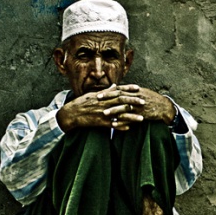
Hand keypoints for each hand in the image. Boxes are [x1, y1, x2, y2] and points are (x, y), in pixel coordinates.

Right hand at [56, 84, 170, 132]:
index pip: (118, 90)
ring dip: (131, 117)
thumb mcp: (93, 94)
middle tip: (144, 102)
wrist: (70, 113)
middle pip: (121, 101)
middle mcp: (104, 103)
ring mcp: (102, 113)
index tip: (138, 88)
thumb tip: (115, 86)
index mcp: (103, 96)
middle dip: (133, 101)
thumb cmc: (82, 103)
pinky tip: (129, 129)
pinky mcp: (99, 122)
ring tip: (142, 119)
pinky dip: (120, 127)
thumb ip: (106, 91)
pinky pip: (112, 125)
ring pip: (119, 114)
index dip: (128, 89)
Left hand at [97, 84, 175, 123]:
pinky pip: (130, 118)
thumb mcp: (142, 92)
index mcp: (135, 91)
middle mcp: (136, 97)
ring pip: (124, 107)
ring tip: (104, 113)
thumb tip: (119, 88)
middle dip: (108, 98)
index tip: (98, 93)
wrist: (164, 107)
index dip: (108, 92)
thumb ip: (130, 90)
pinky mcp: (142, 114)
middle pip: (120, 96)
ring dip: (114, 110)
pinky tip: (115, 124)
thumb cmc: (152, 99)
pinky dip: (122, 121)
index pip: (119, 90)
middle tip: (97, 100)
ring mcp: (139, 106)